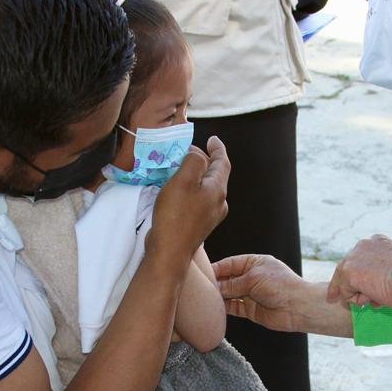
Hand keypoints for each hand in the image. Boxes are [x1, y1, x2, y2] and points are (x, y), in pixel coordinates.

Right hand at [147, 136, 229, 263]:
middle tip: (189, 151)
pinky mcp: (198, 225)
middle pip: (216, 175)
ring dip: (197, 176)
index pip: (222, 162)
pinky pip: (199, 200)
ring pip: (207, 188)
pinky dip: (192, 189)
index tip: (212, 139)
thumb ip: (194, 161)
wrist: (169, 251)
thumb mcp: (184, 180)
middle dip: (205, 161)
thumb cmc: (175, 215)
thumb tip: (197, 154)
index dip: (218, 148)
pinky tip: (179, 190)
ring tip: (182, 167)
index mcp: (218, 190)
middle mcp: (219, 203)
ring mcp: (210, 216)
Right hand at [214, 254, 352, 337]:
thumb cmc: (280, 286)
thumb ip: (232, 284)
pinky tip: (213, 309)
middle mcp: (252, 277)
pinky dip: (224, 309)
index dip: (216, 268)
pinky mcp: (251, 310)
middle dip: (215, 283)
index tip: (201, 273)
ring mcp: (251, 294)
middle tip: (198, 288)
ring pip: (229, 294)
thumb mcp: (253, 279)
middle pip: (228, 279)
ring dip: (218, 297)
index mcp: (254, 263)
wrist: (297, 307)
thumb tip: (215, 288)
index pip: (230, 264)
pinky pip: (234, 308)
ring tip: (203, 299)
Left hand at [327, 235, 391, 308]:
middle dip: (342, 285)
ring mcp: (354, 257)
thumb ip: (384, 272)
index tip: (353, 281)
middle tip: (332, 298)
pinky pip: (345, 293)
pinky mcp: (349, 272)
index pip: (360, 257)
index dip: (356, 271)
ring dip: (357, 295)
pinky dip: (355, 300)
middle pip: (345, 266)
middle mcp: (363, 245)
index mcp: (378, 241)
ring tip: (375, 299)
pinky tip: (372, 298)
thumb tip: (377, 289)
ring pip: (346, 282)